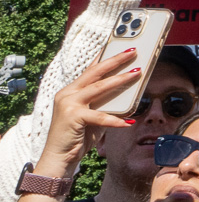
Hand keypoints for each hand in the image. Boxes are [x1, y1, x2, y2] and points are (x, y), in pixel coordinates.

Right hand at [38, 49, 140, 178]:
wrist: (59, 157)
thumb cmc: (77, 135)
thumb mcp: (92, 114)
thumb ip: (104, 102)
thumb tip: (126, 92)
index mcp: (71, 91)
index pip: (90, 69)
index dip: (104, 56)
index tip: (118, 44)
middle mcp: (68, 94)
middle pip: (95, 72)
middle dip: (115, 60)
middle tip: (132, 51)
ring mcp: (69, 104)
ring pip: (99, 88)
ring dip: (119, 80)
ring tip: (136, 74)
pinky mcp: (73, 117)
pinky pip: (100, 116)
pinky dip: (115, 120)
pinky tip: (128, 121)